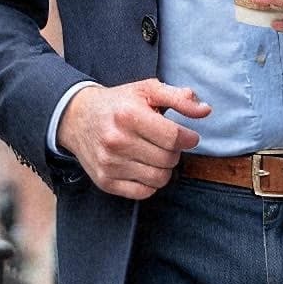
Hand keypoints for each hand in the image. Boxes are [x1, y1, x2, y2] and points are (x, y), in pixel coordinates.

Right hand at [58, 79, 211, 200]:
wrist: (76, 118)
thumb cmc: (117, 103)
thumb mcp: (147, 91)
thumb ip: (178, 98)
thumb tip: (205, 111)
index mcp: (128, 115)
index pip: (174, 138)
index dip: (189, 138)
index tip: (187, 136)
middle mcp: (116, 141)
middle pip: (169, 159)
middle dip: (174, 152)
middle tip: (164, 143)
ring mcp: (109, 164)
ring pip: (159, 178)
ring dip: (164, 168)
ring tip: (154, 155)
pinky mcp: (105, 181)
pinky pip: (143, 192)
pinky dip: (149, 183)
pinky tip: (142, 168)